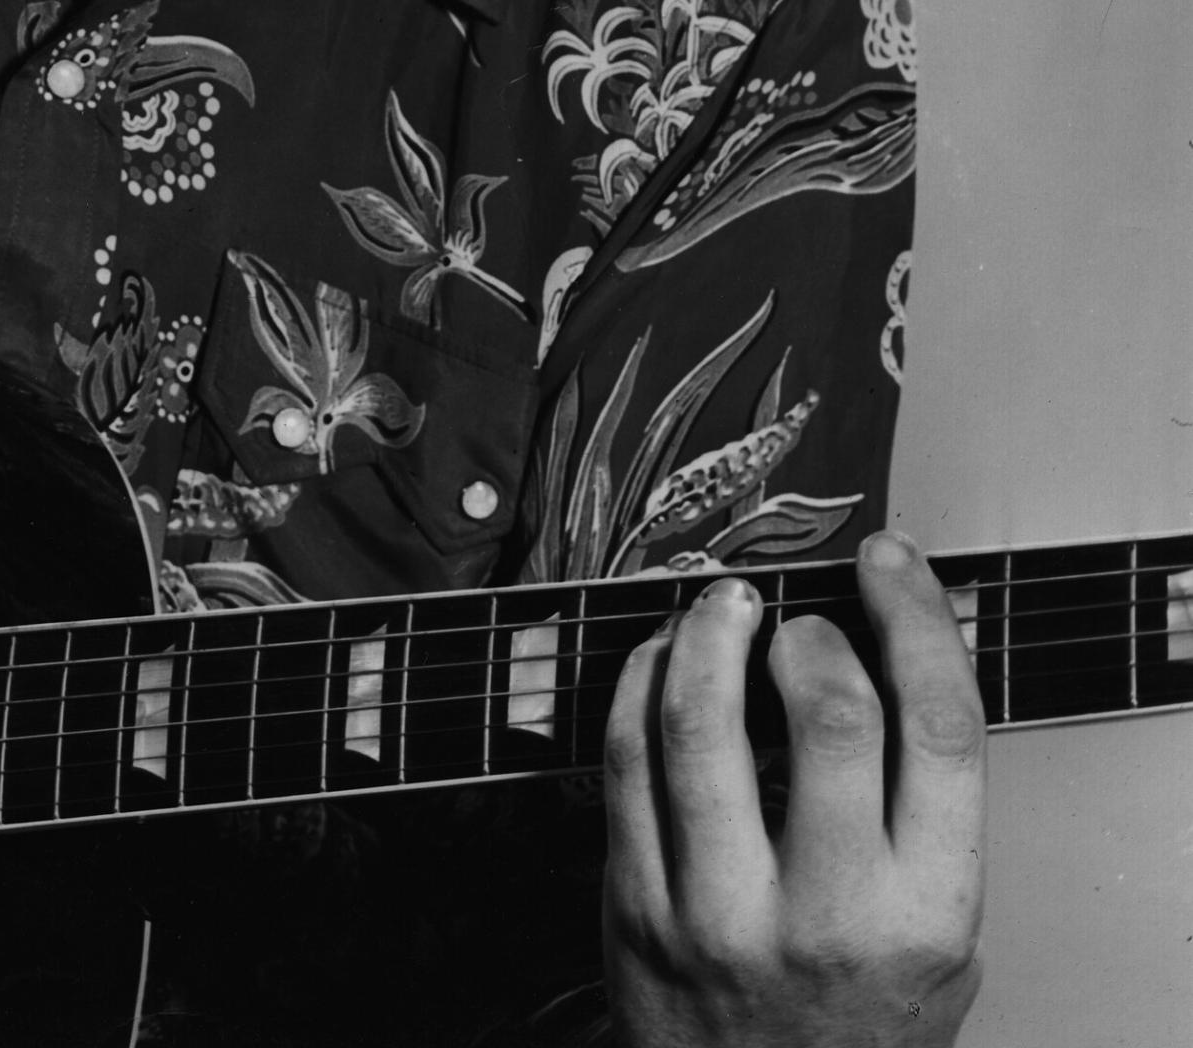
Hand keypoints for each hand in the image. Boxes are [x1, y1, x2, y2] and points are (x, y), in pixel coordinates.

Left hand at [602, 531, 984, 1045]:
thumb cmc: (858, 1020)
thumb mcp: (939, 939)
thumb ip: (929, 810)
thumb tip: (907, 640)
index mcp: (925, 913)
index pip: (940, 728)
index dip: (918, 618)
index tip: (892, 564)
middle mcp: (828, 914)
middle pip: (829, 711)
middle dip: (813, 630)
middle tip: (800, 617)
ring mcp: (720, 912)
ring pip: (701, 723)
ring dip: (710, 631)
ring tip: (723, 602)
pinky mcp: (636, 909)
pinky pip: (625, 761)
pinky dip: (642, 682)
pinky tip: (662, 656)